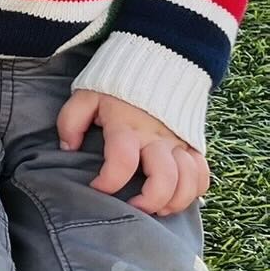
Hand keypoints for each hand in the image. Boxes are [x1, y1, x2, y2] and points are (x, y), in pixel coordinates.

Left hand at [57, 90, 209, 215]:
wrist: (153, 62)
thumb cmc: (114, 84)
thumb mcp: (85, 95)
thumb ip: (71, 121)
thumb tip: (67, 148)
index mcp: (126, 126)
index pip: (122, 161)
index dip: (109, 182)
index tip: (97, 188)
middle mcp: (156, 137)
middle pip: (165, 178)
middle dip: (150, 200)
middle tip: (134, 207)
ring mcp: (178, 141)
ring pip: (189, 181)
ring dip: (175, 201)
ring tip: (157, 208)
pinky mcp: (193, 143)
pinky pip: (203, 173)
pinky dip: (195, 191)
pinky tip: (178, 197)